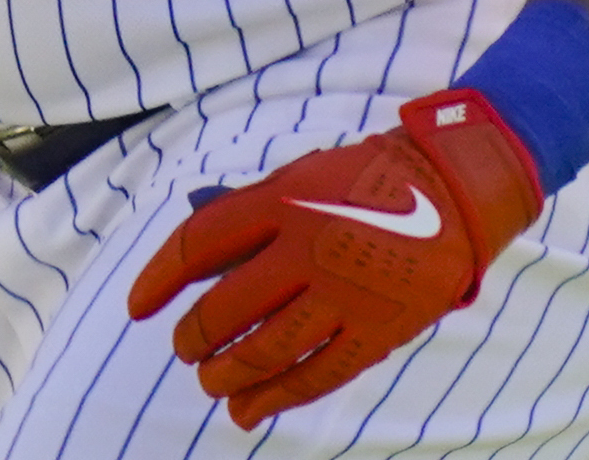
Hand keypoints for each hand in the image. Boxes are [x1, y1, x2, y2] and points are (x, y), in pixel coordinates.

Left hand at [121, 90, 544, 427]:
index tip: (138, 307)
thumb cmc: (359, 182)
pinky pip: (317, 376)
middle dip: (193, 338)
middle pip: (226, 309)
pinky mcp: (378, 331)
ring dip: (226, 375)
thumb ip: (248, 216)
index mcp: (281, 202)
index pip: (197, 246)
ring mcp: (345, 294)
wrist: (451, 193)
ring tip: (210, 382)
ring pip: (266, 352)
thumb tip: (194, 267)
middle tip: (184, 350)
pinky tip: (249, 410)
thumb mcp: (295, 177)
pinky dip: (277, 398)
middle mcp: (309, 248)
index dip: (158, 279)